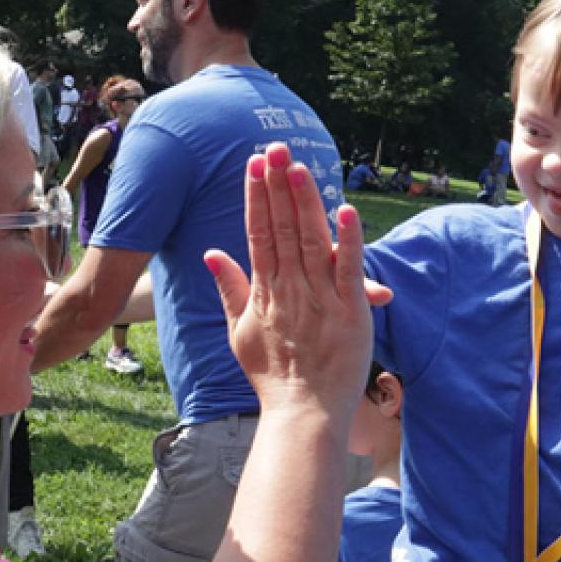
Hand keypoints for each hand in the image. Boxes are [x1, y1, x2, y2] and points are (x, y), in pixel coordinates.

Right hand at [206, 142, 389, 411]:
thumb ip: (229, 289)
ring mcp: (318, 299)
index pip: (258, 234)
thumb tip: (211, 254)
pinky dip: (347, 242)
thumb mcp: (239, 332)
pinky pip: (347, 270)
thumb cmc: (274, 377)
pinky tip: (345, 211)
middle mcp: (288, 289)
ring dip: (304, 202)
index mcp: (264, 291)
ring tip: (299, 167)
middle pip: (281, 228)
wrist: (301, 414)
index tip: (253, 165)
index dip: (256, 198)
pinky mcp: (348, 312)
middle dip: (277, 186)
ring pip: (310, 241)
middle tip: (274, 147)